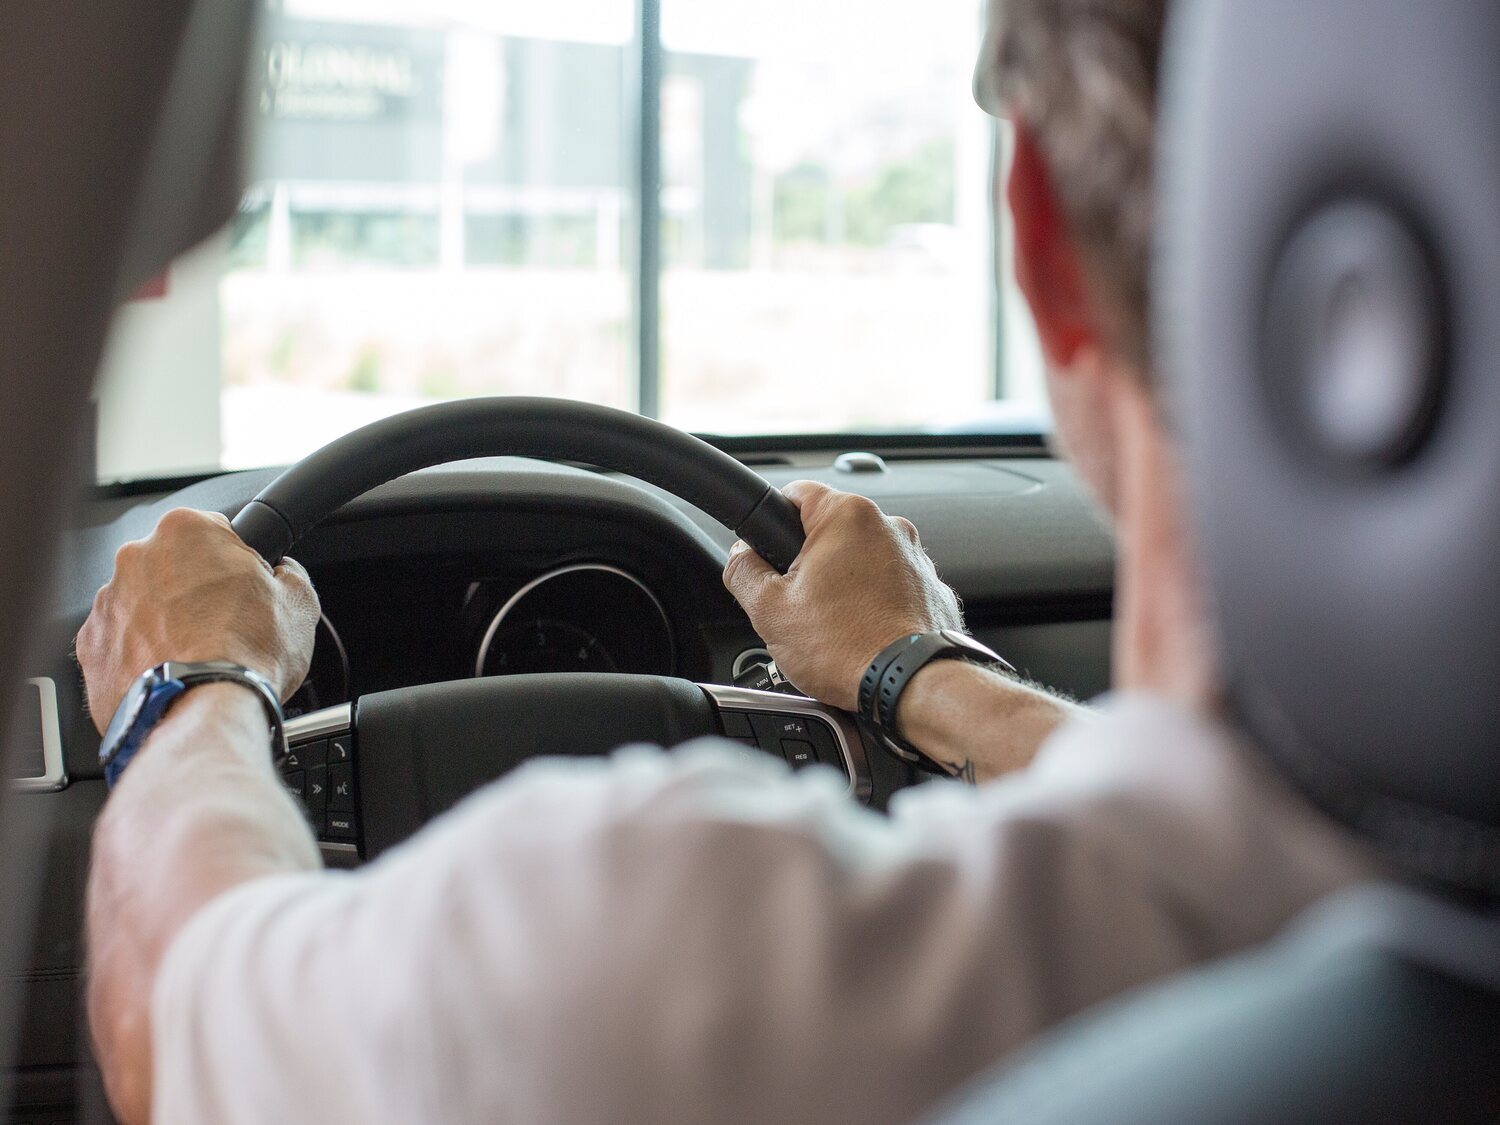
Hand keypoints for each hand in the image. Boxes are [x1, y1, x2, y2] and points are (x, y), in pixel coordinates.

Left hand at [77, 508, 319, 731]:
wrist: (200, 712)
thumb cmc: (246, 654)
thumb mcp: (300, 603)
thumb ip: (289, 573)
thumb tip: (284, 574)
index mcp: (186, 531)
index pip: (216, 532)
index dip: (238, 563)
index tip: (246, 588)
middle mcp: (137, 557)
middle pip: (174, 566)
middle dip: (196, 591)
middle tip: (226, 626)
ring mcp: (107, 602)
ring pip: (144, 604)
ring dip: (167, 622)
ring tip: (198, 656)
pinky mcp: (90, 645)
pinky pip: (121, 641)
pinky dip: (143, 654)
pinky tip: (172, 672)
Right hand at [723, 481, 961, 709]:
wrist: (911, 685)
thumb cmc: (849, 647)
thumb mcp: (769, 610)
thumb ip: (743, 571)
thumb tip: (740, 557)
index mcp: (847, 516)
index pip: (796, 492)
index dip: (771, 520)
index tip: (767, 549)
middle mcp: (889, 527)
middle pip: (830, 531)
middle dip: (809, 563)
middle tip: (797, 603)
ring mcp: (915, 558)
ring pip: (862, 560)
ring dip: (843, 585)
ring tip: (832, 626)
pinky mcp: (931, 588)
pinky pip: (891, 586)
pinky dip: (874, 604)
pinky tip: (861, 633)